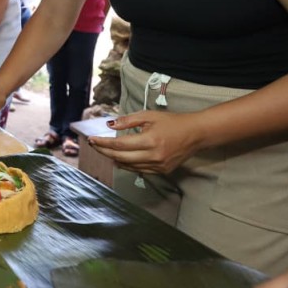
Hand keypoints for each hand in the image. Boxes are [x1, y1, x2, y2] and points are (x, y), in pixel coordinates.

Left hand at [87, 111, 203, 174]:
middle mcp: (153, 156)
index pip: (119, 144)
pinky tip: (120, 159)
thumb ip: (129, 120)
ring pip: (129, 166)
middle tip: (94, 145)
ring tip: (104, 151)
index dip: (103, 143)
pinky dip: (127, 165)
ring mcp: (158, 166)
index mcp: (150, 140)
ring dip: (114, 159)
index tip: (91, 139)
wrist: (196, 134)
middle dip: (104, 151)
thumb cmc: (172, 122)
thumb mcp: (150, 115)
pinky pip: (139, 170)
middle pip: (121, 157)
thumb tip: (110, 126)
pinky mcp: (162, 171)